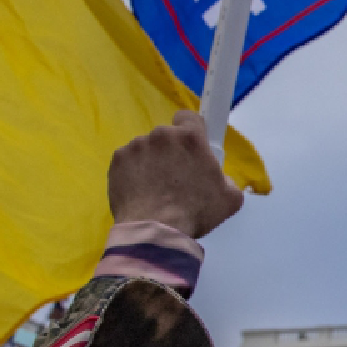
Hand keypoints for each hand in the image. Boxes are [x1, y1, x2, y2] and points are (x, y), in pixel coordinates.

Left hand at [108, 111, 242, 237]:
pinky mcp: (117, 160)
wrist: (154, 230)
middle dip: (170, 151)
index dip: (190, 130)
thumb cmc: (194, 213)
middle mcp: (161, 135)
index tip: (190, 146)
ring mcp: (136, 146)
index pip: (189, 117)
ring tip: (155, 189)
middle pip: (167, 136)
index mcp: (190, 138)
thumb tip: (218, 179)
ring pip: (147, 149)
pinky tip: (140, 191)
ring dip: (151, 162)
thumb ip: (227, 180)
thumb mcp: (230, 199)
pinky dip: (133, 172)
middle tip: (175, 177)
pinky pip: (128, 161)